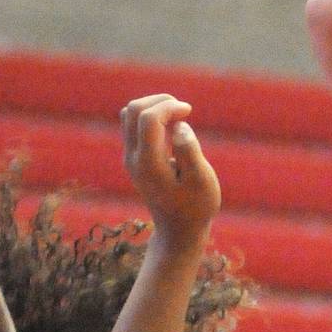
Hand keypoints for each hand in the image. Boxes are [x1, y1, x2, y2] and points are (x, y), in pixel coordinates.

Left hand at [120, 94, 219, 239]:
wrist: (178, 231)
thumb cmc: (196, 207)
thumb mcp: (202, 181)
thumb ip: (190, 151)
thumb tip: (179, 125)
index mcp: (149, 163)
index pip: (148, 118)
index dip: (169, 107)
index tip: (188, 112)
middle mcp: (133, 158)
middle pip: (132, 110)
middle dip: (159, 101)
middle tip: (183, 110)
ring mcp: (130, 157)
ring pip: (129, 114)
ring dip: (153, 106)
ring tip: (177, 114)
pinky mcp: (134, 157)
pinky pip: (133, 124)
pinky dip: (151, 117)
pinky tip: (171, 126)